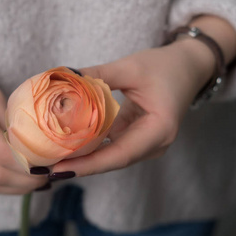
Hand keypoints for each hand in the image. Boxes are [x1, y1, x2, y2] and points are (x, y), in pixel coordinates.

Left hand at [52, 15, 235, 176]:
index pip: (120, 154)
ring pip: (112, 156)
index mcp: (160, 129)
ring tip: (52, 160)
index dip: (89, 164)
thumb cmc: (166, 66)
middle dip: (80, 166)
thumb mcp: (131, 67)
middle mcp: (155, 144)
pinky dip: (92, 146)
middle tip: (46, 166)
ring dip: (84, 159)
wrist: (189, 67)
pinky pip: (113, 147)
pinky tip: (68, 145)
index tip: (60, 169)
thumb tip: (63, 79)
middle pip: (113, 160)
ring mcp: (148, 144)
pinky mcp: (139, 138)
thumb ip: (98, 75)